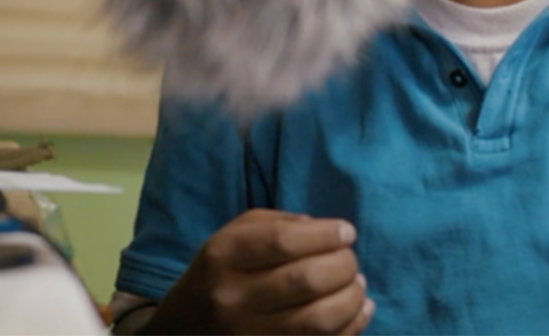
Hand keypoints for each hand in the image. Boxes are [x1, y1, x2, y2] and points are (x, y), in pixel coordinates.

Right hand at [143, 209, 374, 334]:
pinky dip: (352, 326)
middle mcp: (232, 299)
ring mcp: (249, 335)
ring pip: (318, 319)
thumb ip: (281, 223)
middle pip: (305, 280)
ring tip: (357, 284)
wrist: (187, 325)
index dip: (325, 235)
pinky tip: (360, 310)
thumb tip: (331, 233)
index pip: (283, 242)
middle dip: (343, 265)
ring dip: (351, 298)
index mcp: (223, 256)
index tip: (347, 232)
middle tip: (350, 259)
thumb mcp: (236, 233)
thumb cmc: (223, 270)